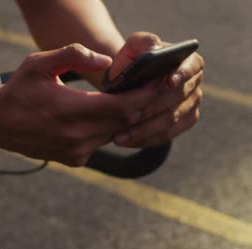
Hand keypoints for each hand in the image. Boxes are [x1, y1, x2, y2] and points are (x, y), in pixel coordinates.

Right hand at [0, 43, 157, 165]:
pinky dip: (104, 130)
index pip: (123, 106)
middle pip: (124, 121)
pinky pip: (99, 143)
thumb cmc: (17, 90)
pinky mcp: (73, 159)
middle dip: (138, 105)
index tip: (158, 82)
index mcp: (72, 111)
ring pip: (114, 134)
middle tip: (149, 88)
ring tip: (125, 99)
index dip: (144, 95)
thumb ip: (75, 55)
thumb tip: (107, 62)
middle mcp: (77, 136)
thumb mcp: (40, 63)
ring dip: (121, 118)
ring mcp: (76, 151)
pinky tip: (97, 117)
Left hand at [108, 32, 203, 147]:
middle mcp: (195, 83)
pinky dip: (145, 139)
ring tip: (119, 136)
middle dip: (151, 108)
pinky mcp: (182, 123)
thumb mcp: (134, 47)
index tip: (169, 81)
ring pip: (170, 121)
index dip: (182, 74)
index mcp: (189, 61)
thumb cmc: (131, 62)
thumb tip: (156, 50)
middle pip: (177, 98)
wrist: (126, 82)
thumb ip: (144, 42)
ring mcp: (191, 104)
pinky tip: (125, 141)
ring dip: (144, 130)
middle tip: (128, 117)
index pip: (193, 65)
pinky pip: (166, 135)